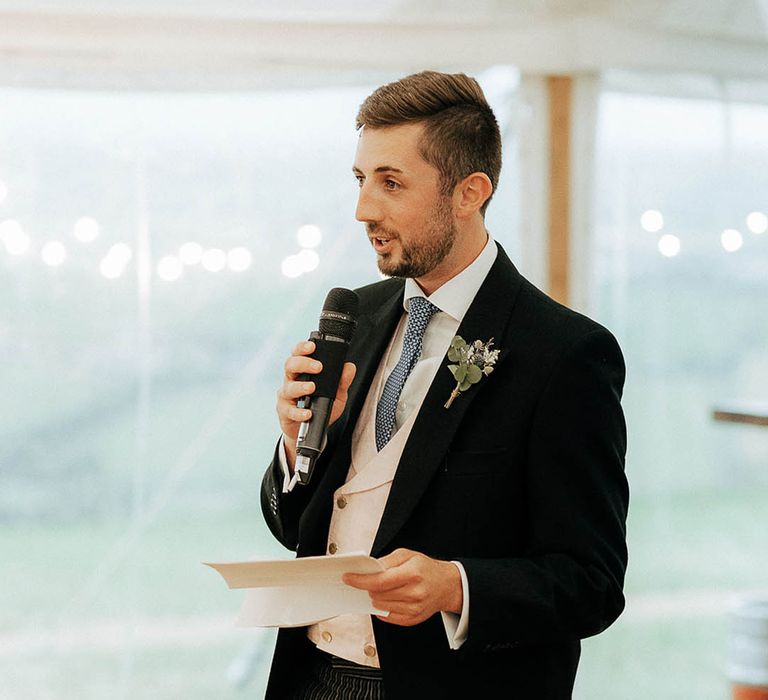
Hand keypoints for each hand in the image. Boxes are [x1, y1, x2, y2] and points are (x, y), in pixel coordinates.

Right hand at [276, 340, 355, 469]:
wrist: (310, 430)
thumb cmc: (321, 407)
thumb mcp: (336, 394)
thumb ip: (342, 381)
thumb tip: (349, 367)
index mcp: (302, 372)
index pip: (298, 354)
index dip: (302, 348)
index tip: (312, 346)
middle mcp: (291, 380)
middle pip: (290, 365)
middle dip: (303, 363)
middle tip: (318, 367)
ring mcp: (286, 396)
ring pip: (288, 387)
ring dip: (300, 386)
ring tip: (312, 387)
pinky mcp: (284, 412)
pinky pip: (289, 411)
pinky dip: (298, 412)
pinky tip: (307, 413)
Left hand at [343, 548, 462, 626]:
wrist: (447, 585)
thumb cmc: (426, 568)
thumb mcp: (407, 555)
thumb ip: (387, 561)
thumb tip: (368, 569)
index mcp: (413, 573)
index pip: (380, 581)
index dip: (360, 581)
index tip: (348, 578)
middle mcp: (414, 593)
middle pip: (378, 594)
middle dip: (368, 587)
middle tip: (368, 580)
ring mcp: (414, 608)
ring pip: (380, 606)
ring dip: (375, 597)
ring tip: (382, 588)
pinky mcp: (412, 619)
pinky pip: (388, 616)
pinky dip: (382, 607)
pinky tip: (387, 598)